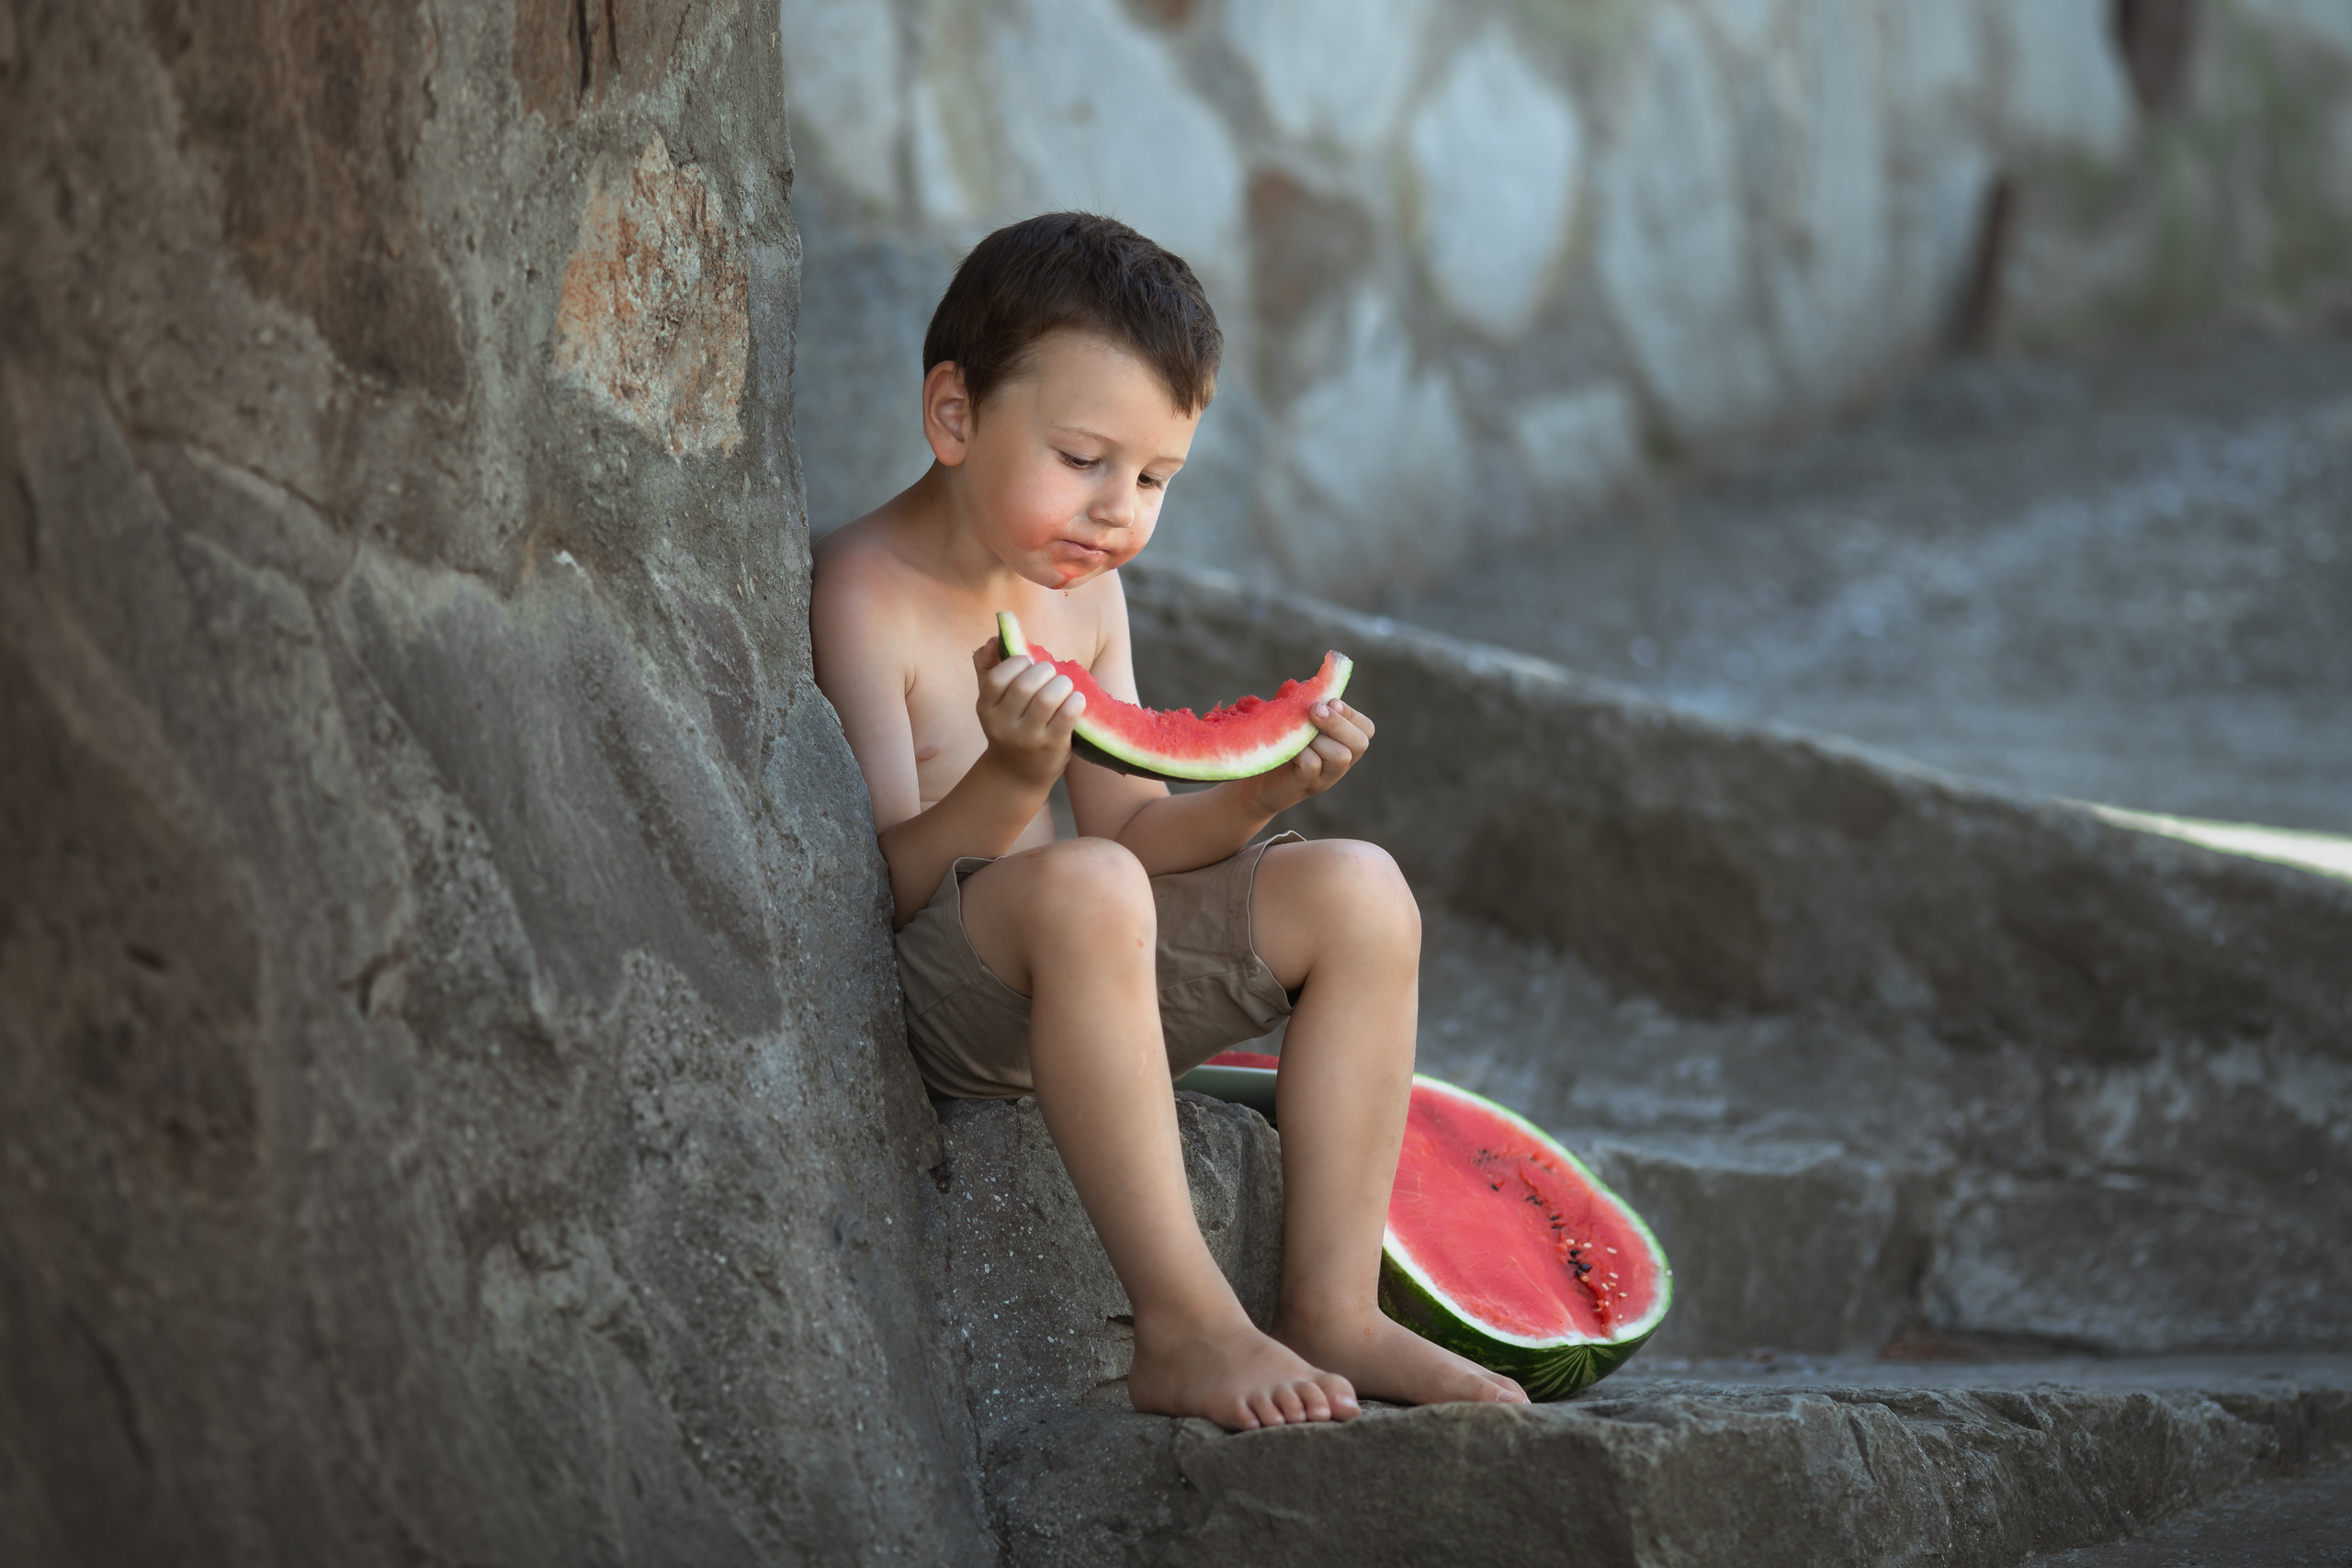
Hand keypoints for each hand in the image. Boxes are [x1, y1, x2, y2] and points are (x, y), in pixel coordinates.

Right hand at [972, 639, 1085, 788]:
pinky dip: (1076, 701)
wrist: (1018, 773)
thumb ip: (988, 666)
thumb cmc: (1009, 725)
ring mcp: (1027, 738)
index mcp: (985, 709)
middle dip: (1044, 671)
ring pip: (1047, 700)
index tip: (1028, 661)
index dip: (1016, 663)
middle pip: (1024, 686)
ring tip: (1065, 685)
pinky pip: (1067, 717)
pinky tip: (1077, 699)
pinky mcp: (1051, 747)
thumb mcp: (992, 700)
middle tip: (1052, 673)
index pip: (997, 678)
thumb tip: (993, 638)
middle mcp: (1003, 726)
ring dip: (1062, 684)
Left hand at [1233, 699, 1372, 815]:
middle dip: (1338, 722)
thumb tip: (1311, 684)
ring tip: (1298, 732)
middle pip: (1359, 743)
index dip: (1350, 713)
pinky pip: (1312, 765)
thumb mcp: (1295, 721)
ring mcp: (1324, 778)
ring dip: (1319, 737)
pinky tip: (1287, 746)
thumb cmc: (1278, 746)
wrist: (1255, 783)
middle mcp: (1339, 764)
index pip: (1365, 729)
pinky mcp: (1303, 786)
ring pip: (1340, 756)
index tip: (1330, 702)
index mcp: (1342, 745)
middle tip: (1314, 711)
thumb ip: (1306, 703)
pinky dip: (1301, 751)